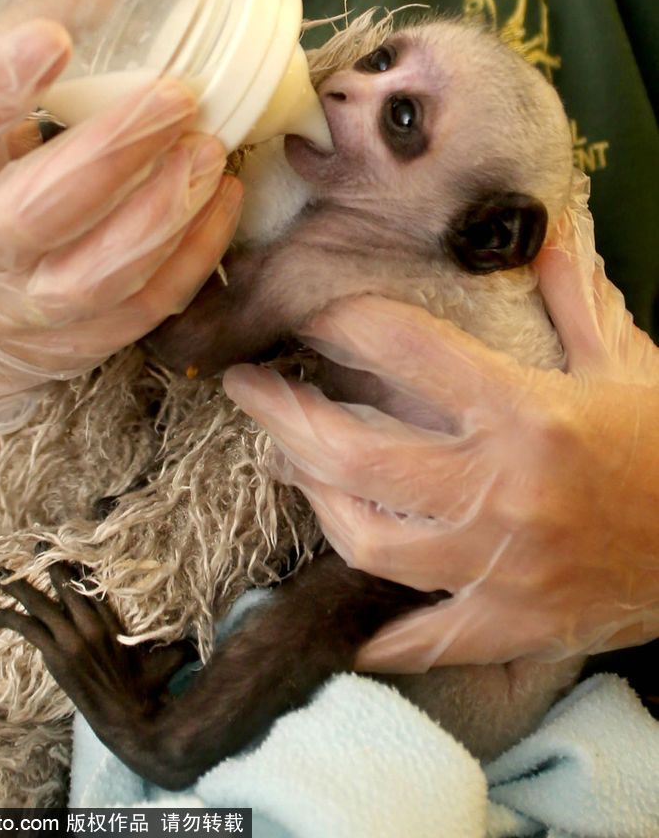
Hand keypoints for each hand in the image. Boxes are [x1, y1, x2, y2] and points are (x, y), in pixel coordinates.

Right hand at [0, 19, 241, 437]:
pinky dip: (191, 255)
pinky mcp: (79, 340)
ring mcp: (27, 304)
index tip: (56, 38)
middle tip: (179, 98)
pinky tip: (221, 203)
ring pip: (99, 273)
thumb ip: (22, 67)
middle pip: (40, 209)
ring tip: (211, 154)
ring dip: (164, 210)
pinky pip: (143, 306)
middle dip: (116, 150)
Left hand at [223, 191, 658, 671]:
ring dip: (314, 501)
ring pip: (367, 542)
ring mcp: (500, 567)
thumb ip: (573, 299)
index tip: (309, 313)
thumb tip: (549, 230)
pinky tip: (345, 621)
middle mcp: (501, 489)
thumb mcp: (626, 364)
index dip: (341, 322)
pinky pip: (423, 639)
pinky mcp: (513, 625)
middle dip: (283, 416)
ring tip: (288, 469)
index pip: (404, 348)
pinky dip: (380, 634)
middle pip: (355, 455)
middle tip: (247, 389)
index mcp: (526, 411)